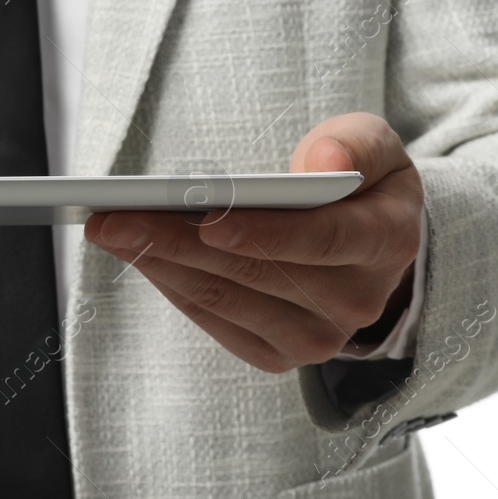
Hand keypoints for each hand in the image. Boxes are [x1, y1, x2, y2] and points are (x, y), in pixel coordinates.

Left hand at [84, 112, 421, 372]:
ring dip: (162, 264)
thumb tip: (323, 160)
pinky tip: (139, 256)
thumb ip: (357, 144)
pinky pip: (215, 321)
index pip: (324, 239)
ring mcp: (318, 336)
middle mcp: (356, 299)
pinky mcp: (281, 354)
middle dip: (179, 241)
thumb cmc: (362, 183)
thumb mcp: (375, 146)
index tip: (209, 219)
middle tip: (117, 216)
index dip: (265, 233)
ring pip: (226, 299)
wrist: (372, 245)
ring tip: (112, 230)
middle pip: (256, 272)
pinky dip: (173, 287)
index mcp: (385, 240)